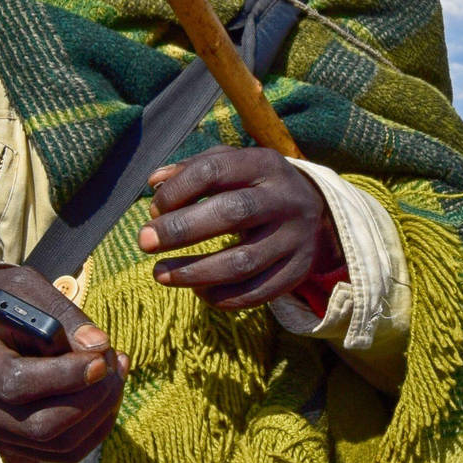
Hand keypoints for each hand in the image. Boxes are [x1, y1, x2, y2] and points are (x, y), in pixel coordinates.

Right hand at [0, 266, 127, 462]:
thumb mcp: (23, 288)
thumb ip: (61, 314)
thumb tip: (99, 346)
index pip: (15, 383)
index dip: (65, 376)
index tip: (101, 359)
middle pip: (40, 426)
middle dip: (92, 398)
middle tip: (112, 361)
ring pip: (59, 445)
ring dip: (101, 413)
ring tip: (115, 371)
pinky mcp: (13, 442)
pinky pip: (64, 451)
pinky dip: (96, 426)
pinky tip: (106, 391)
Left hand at [136, 147, 341, 310]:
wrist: (317, 214)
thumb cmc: (256, 186)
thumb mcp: (233, 165)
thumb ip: (192, 169)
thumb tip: (154, 183)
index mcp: (265, 165)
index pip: (215, 170)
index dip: (178, 190)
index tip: (154, 209)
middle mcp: (284, 200)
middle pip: (232, 213)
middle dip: (181, 230)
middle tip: (144, 242)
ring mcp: (295, 239)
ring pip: (242, 262)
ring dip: (194, 272)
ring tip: (160, 274)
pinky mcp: (297, 273)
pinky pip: (256, 293)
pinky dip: (221, 297)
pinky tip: (197, 291)